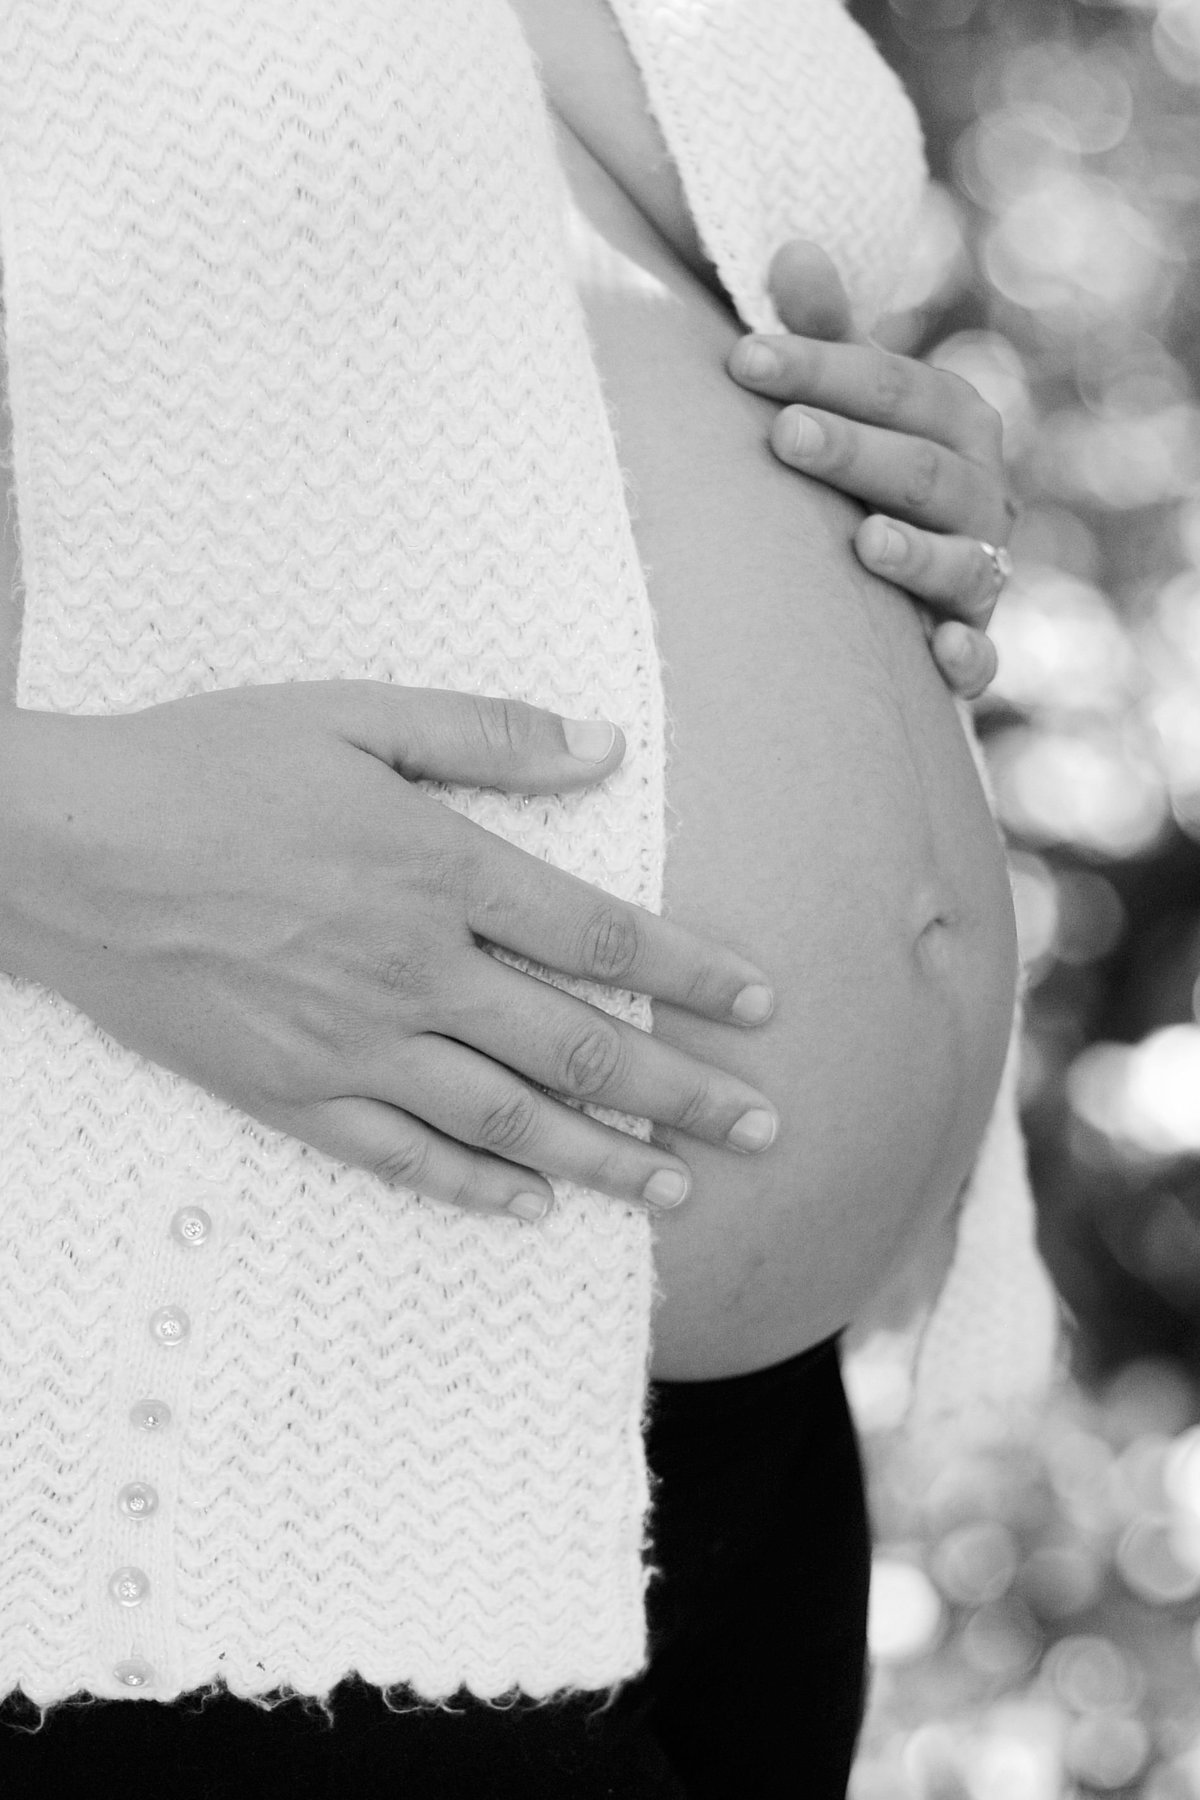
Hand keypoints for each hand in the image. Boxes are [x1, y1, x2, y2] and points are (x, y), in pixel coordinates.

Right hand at [0, 684, 777, 1221]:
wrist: (64, 849)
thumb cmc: (206, 766)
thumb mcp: (350, 712)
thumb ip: (484, 732)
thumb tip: (606, 743)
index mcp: (439, 872)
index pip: (600, 937)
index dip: (692, 975)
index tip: (762, 1007)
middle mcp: (414, 973)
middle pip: (578, 1049)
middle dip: (682, 1093)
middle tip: (765, 1131)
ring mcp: (352, 1046)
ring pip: (506, 1123)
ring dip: (603, 1160)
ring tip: (679, 1190)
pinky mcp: (290, 1094)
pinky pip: (400, 1159)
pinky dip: (472, 1190)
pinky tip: (529, 1210)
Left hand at [727, 240, 1012, 700]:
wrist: (900, 571)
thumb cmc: (861, 466)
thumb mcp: (844, 400)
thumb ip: (822, 337)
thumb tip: (789, 250)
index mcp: (954, 420)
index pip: (893, 384)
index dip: (820, 367)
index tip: (741, 357)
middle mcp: (981, 493)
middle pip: (925, 469)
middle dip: (857, 451)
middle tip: (784, 434)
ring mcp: (981, 571)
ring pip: (964, 561)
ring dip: (918, 553)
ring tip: (864, 541)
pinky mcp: (971, 644)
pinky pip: (984, 659)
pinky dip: (968, 658)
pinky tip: (937, 653)